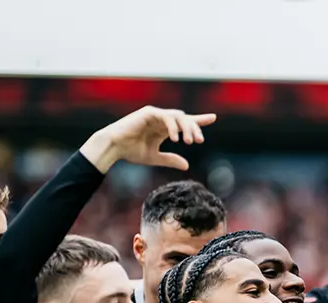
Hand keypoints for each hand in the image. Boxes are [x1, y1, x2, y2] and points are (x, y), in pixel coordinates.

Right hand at [81, 106, 215, 171]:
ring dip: (186, 128)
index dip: (199, 120)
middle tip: (199, 140)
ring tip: (189, 142)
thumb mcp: (154, 158)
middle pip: (185, 119)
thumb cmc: (130, 152)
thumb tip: (187, 165)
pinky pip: (166, 117)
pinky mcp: (148, 113)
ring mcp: (155, 115)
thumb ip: (170, 159)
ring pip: (178, 117)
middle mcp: (161, 120)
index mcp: (164, 129)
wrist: (113, 148)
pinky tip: (175, 138)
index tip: (213, 118)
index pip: (185, 122)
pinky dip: (173, 126)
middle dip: (195, 128)